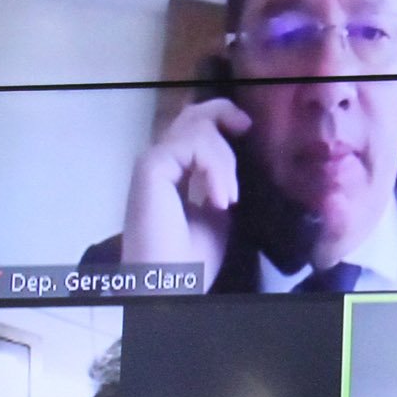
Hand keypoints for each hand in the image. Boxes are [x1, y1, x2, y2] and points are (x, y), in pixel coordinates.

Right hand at [121, 97, 254, 272]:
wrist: (170, 282)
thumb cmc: (189, 258)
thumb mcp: (216, 213)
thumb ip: (218, 183)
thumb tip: (236, 162)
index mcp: (172, 172)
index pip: (192, 129)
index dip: (219, 118)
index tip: (245, 128)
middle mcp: (160, 161)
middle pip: (191, 114)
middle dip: (222, 114)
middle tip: (245, 127)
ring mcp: (153, 162)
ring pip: (198, 129)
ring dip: (224, 162)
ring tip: (228, 199)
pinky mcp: (151, 166)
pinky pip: (193, 146)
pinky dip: (216, 170)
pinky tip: (221, 200)